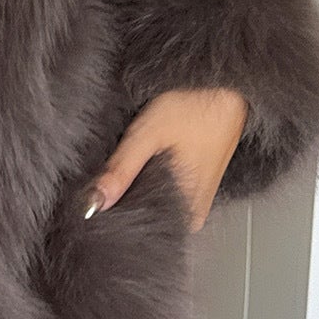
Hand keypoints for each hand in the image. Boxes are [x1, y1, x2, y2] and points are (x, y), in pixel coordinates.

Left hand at [81, 88, 249, 232]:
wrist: (226, 89)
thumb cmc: (193, 108)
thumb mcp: (147, 136)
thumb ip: (120, 171)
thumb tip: (92, 205)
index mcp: (186, 213)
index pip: (137, 230)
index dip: (110, 215)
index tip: (93, 199)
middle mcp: (192, 216)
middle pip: (143, 218)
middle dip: (120, 202)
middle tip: (107, 178)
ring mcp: (194, 203)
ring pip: (150, 206)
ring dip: (132, 192)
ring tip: (127, 168)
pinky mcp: (193, 190)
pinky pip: (161, 195)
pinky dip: (145, 183)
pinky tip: (140, 167)